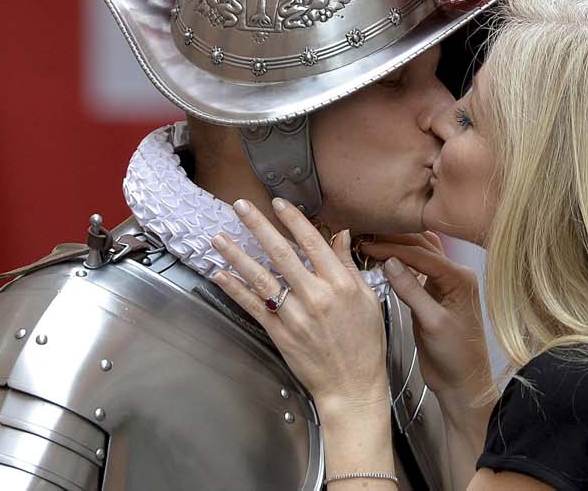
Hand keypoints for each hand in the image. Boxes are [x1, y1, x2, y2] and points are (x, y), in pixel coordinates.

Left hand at [211, 198, 389, 415]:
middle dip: (258, 227)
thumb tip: (341, 236)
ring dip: (237, 256)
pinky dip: (235, 290)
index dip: (293, 220)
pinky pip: (253, 307)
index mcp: (339, 284)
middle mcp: (315, 296)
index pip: (312, 242)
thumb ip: (349, 266)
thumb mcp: (368, 299)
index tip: (279, 203)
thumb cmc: (365, 343)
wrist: (352, 385)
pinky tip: (220, 274)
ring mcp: (294, 316)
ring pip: (261, 278)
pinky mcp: (279, 334)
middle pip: (281, 254)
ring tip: (219, 238)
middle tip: (241, 206)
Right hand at [359, 234, 495, 407]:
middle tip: (367, 238)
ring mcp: (444, 285)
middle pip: (422, 248)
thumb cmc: (457, 357)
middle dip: (394, 241)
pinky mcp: (432, 296)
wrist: (462, 382)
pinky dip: (400, 264)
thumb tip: (392, 263)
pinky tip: (384, 261)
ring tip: (372, 244)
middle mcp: (454, 277)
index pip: (423, 254)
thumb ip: (412, 291)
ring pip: (419, 256)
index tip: (370, 245)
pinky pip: (416, 272)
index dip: (394, 247)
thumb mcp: (432, 323)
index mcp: (460, 278)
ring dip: (398, 248)